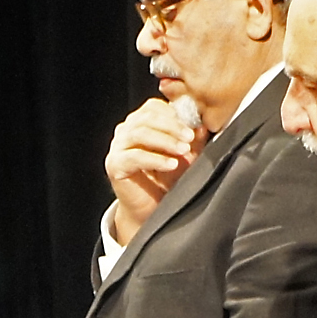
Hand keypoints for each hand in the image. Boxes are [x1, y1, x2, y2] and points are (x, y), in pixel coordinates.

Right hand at [104, 98, 206, 242]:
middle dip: (172, 126)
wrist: (150, 209)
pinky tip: (171, 164)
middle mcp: (126, 130)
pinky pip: (135, 157)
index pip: (154, 107)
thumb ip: (191, 141)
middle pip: (147, 117)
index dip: (174, 114)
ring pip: (140, 133)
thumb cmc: (165, 179)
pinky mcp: (115, 164)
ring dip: (165, 140)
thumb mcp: (184, 157)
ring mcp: (118, 147)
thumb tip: (201, 127)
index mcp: (140, 122)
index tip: (194, 124)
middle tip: (190, 137)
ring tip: (183, 150)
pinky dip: (155, 159)